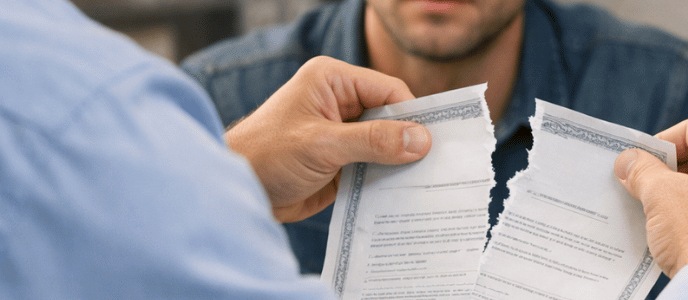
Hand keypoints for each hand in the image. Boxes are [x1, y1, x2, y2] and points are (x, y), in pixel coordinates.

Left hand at [225, 56, 431, 221]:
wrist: (237, 192)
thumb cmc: (265, 156)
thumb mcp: (322, 145)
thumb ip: (373, 141)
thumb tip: (421, 140)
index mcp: (332, 81)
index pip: (388, 90)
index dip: (412, 114)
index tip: (434, 142)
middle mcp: (340, 102)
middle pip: (391, 116)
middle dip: (409, 140)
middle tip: (438, 164)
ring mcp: (342, 133)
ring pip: (386, 143)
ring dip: (400, 162)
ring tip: (428, 181)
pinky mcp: (342, 161)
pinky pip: (375, 166)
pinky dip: (388, 178)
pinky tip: (405, 193)